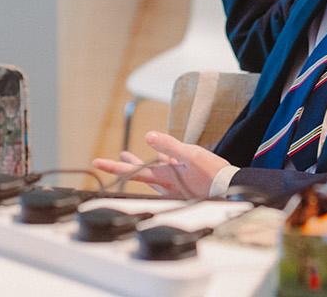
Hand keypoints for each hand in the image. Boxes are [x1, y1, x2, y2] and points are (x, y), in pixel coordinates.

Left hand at [91, 131, 227, 197]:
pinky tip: (162, 156)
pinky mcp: (185, 184)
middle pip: (140, 174)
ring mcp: (175, 186)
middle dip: (126, 166)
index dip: (114, 167)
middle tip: (110, 160)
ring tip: (128, 156)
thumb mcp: (191, 155)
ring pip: (152, 174)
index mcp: (164, 178)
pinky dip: (163, 163)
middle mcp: (166, 185)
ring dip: (141, 164)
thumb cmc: (212, 174)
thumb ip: (169, 145)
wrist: (230, 189)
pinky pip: (169, 173)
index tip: (96, 163)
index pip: (133, 172)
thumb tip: (149, 136)